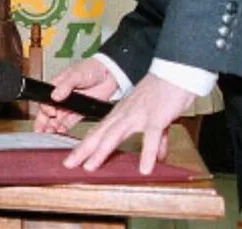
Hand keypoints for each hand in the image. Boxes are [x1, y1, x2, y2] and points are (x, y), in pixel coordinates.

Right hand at [34, 58, 117, 133]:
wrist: (110, 73)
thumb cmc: (91, 68)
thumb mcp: (76, 74)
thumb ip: (64, 86)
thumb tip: (55, 96)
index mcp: (57, 85)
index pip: (46, 99)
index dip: (45, 108)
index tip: (49, 112)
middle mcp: (62, 96)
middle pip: (49, 111)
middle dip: (43, 121)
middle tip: (41, 130)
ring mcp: (71, 105)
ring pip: (58, 118)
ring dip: (53, 126)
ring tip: (51, 132)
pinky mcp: (81, 111)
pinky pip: (70, 122)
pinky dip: (64, 127)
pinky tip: (61, 131)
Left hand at [63, 73, 194, 173]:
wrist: (173, 72)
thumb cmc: (163, 93)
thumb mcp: (155, 118)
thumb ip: (156, 139)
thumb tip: (158, 157)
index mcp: (120, 114)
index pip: (97, 131)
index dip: (84, 145)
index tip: (72, 158)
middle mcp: (124, 114)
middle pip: (98, 134)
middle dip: (83, 150)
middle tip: (68, 164)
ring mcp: (137, 115)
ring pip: (114, 135)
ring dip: (101, 151)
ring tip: (90, 167)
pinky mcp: (155, 117)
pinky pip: (150, 137)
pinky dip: (147, 153)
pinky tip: (144, 168)